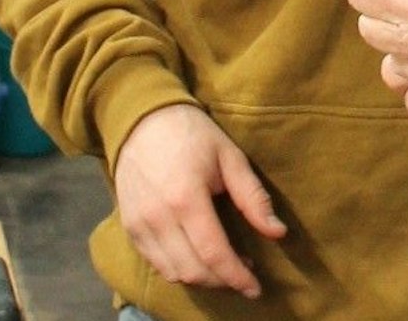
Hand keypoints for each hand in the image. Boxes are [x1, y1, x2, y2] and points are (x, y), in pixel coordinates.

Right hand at [113, 104, 286, 297]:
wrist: (141, 119)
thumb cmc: (192, 134)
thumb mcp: (230, 157)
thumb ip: (254, 198)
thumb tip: (278, 233)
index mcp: (186, 198)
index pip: (214, 254)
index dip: (238, 277)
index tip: (256, 288)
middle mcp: (158, 217)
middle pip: (194, 271)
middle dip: (223, 281)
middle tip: (245, 275)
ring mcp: (139, 225)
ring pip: (173, 273)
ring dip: (202, 279)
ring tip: (224, 267)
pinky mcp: (129, 227)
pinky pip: (156, 263)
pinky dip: (179, 269)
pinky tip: (198, 257)